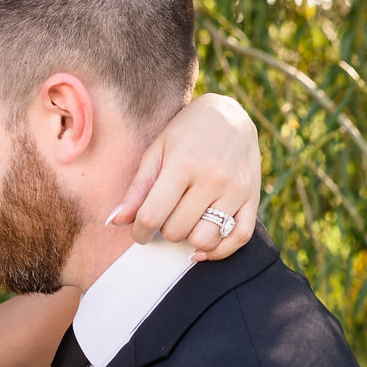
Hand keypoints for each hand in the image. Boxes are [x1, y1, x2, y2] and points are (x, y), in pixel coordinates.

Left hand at [109, 93, 259, 260]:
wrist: (229, 115)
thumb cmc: (185, 134)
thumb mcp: (156, 153)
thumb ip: (137, 190)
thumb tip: (114, 222)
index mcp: (182, 164)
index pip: (152, 217)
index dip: (139, 232)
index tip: (140, 231)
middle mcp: (212, 177)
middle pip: (177, 231)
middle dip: (164, 229)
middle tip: (166, 215)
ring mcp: (236, 189)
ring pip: (205, 239)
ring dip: (189, 239)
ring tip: (185, 222)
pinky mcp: (252, 198)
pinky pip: (238, 239)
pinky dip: (219, 251)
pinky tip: (203, 246)